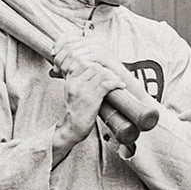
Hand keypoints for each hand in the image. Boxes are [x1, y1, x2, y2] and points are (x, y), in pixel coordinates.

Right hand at [50, 34, 125, 162]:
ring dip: (112, 75)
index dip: (94, 62)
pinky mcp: (92, 99)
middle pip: (91, 65)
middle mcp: (75, 83)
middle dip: (104, 68)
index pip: (81, 61)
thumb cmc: (76, 111)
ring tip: (117, 80)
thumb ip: (79, 80)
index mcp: (70, 80)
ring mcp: (83, 91)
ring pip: (100, 73)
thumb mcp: (73, 92)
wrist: (72, 128)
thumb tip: (92, 70)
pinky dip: (116, 83)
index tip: (103, 67)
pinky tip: (120, 86)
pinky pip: (106, 85)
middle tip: (112, 73)